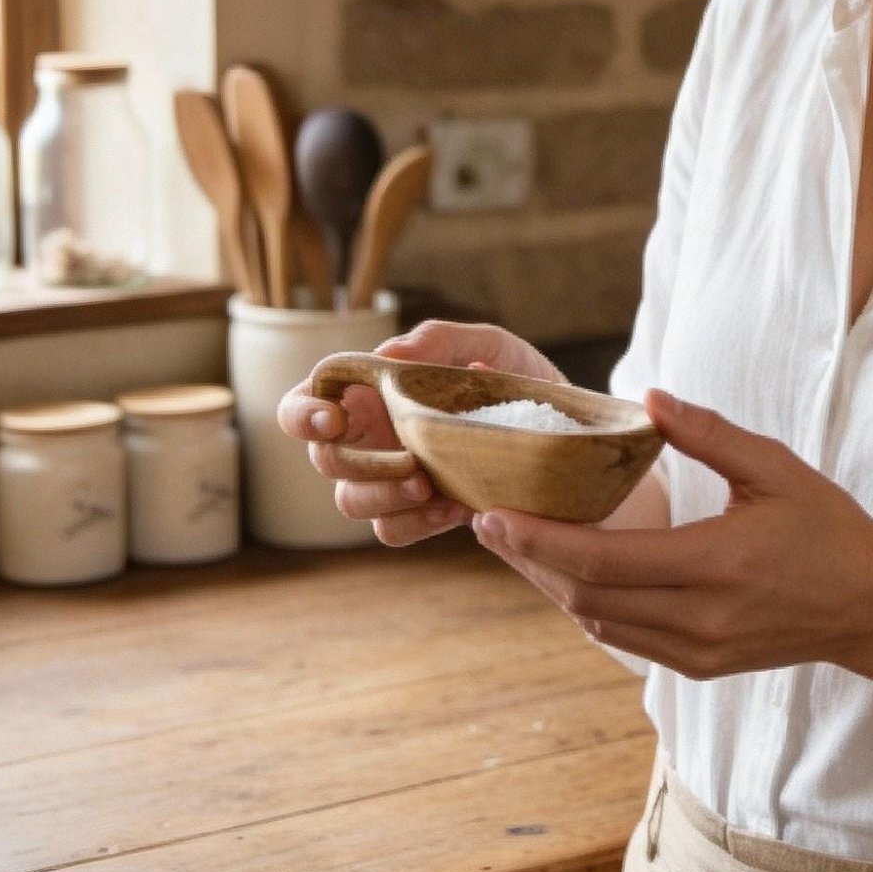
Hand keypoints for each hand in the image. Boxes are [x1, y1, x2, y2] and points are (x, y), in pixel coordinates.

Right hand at [277, 321, 566, 546]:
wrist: (568, 434)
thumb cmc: (518, 379)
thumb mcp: (492, 346)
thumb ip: (442, 340)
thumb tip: (389, 354)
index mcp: (372, 392)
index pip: (306, 400)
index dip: (304, 411)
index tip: (335, 418)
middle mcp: (372, 436)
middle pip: (324, 458)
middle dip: (357, 464)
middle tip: (409, 461)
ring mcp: (392, 479)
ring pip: (350, 501)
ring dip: (384, 496)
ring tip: (430, 485)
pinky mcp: (420, 513)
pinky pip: (390, 531)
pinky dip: (413, 522)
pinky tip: (451, 507)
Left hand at [470, 389, 872, 677]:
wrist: (872, 608)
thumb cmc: (828, 529)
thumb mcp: (774, 468)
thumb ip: (709, 433)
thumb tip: (650, 397)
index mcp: (715, 564)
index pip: (602, 559)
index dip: (539, 540)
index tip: (493, 514)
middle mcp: (698, 618)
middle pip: (585, 596)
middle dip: (528, 560)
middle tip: (486, 522)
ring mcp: (696, 650)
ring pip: (597, 623)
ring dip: (551, 585)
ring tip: (517, 543)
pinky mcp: (697, 666)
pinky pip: (623, 638)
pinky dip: (586, 605)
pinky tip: (567, 572)